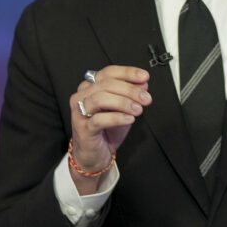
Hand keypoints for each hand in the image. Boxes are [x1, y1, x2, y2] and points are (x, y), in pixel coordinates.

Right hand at [68, 66, 151, 191]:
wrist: (96, 154)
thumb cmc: (107, 129)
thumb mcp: (123, 108)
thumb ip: (131, 94)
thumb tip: (143, 83)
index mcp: (91, 86)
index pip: (109, 72)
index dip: (128, 73)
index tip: (144, 77)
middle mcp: (82, 96)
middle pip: (106, 84)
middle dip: (130, 89)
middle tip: (146, 97)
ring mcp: (80, 112)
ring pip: (100, 99)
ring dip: (124, 102)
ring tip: (138, 109)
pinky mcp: (83, 128)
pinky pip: (99, 119)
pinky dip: (117, 117)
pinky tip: (129, 118)